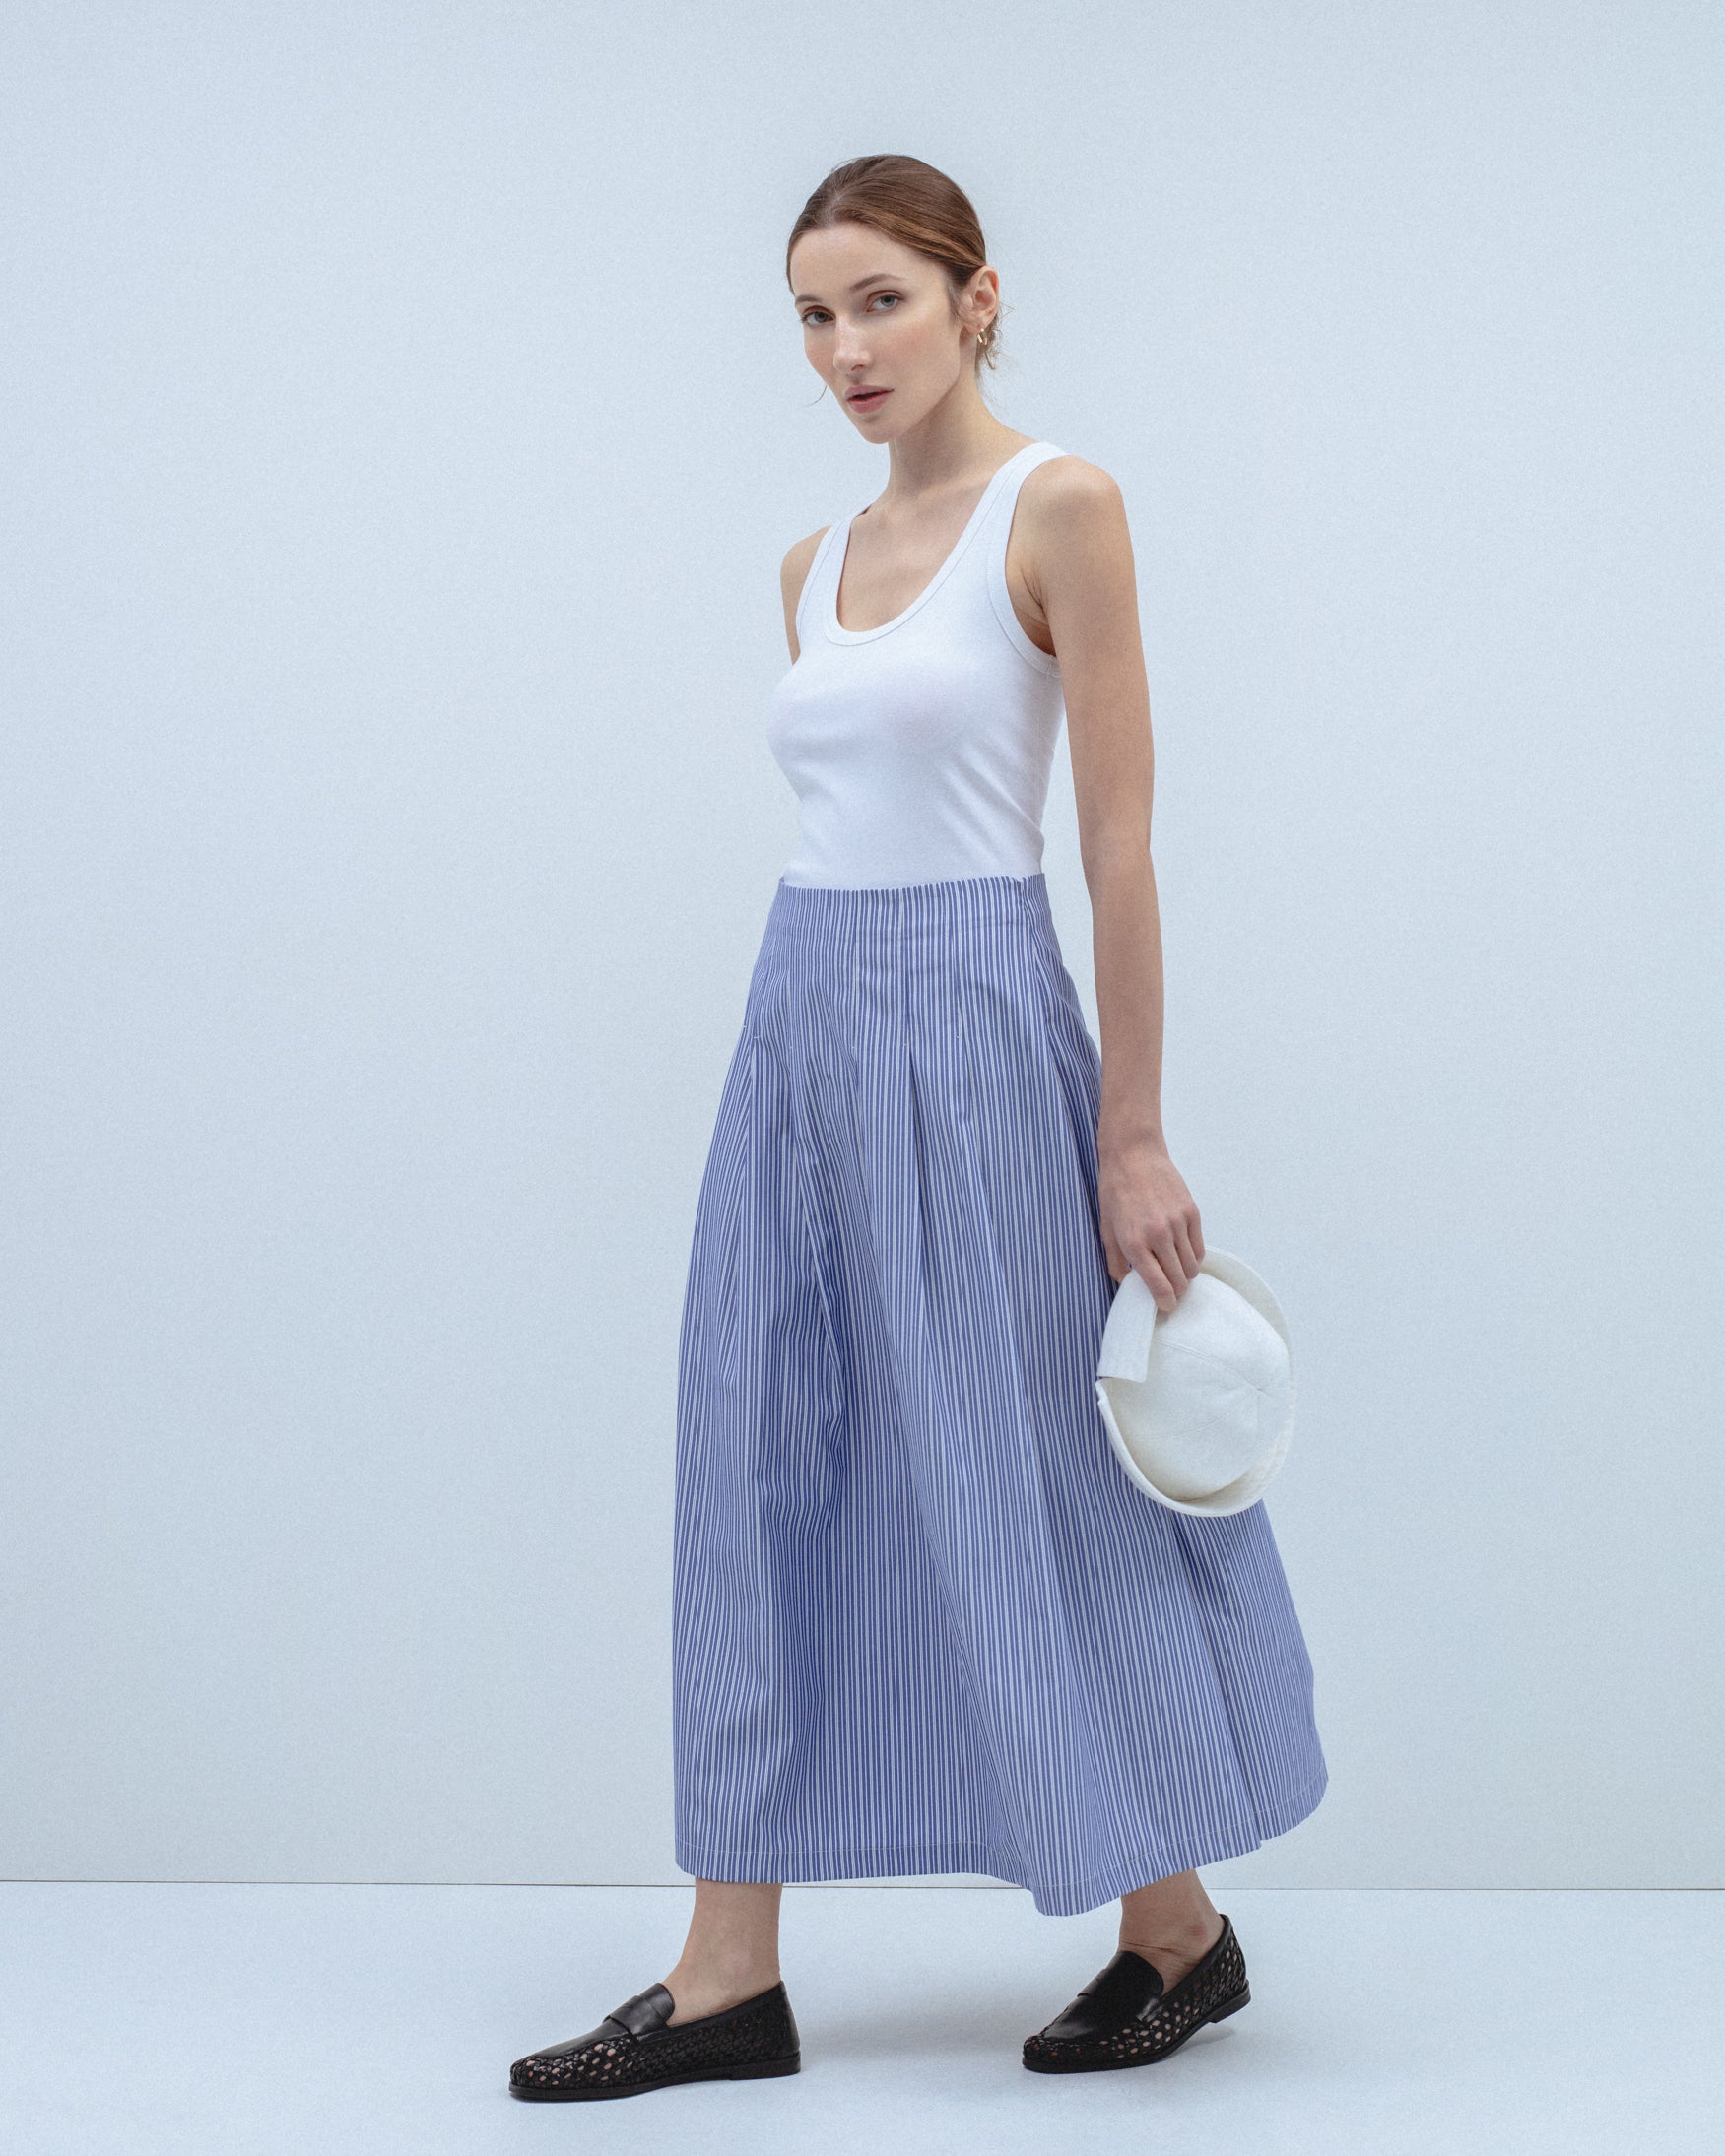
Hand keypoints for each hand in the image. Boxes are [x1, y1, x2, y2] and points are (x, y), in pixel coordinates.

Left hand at [1097, 1133, 1203, 1311]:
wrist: (1134, 1155)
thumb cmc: (1116, 1191)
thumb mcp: (1106, 1228)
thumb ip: (1116, 1261)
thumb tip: (1126, 1283)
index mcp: (1135, 1242)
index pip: (1160, 1286)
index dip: (1165, 1303)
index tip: (1165, 1306)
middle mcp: (1159, 1235)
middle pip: (1180, 1281)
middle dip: (1175, 1290)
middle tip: (1168, 1288)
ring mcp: (1178, 1223)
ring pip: (1193, 1267)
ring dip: (1185, 1274)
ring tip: (1174, 1268)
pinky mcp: (1192, 1212)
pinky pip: (1200, 1248)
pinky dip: (1193, 1256)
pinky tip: (1181, 1252)